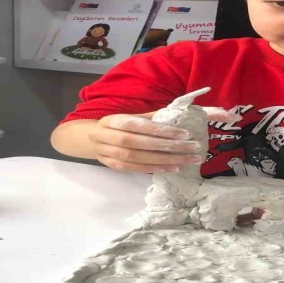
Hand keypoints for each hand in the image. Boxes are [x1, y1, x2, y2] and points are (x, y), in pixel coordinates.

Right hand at [89, 108, 240, 173]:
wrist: (90, 139)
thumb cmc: (119, 126)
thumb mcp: (133, 117)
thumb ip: (155, 116)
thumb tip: (184, 113)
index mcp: (114, 120)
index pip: (139, 125)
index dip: (161, 130)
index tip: (185, 133)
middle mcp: (108, 136)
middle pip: (140, 143)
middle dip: (168, 146)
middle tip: (193, 148)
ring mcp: (108, 153)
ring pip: (138, 158)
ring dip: (165, 160)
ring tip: (188, 160)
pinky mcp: (112, 166)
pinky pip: (135, 169)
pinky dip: (155, 169)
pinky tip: (173, 168)